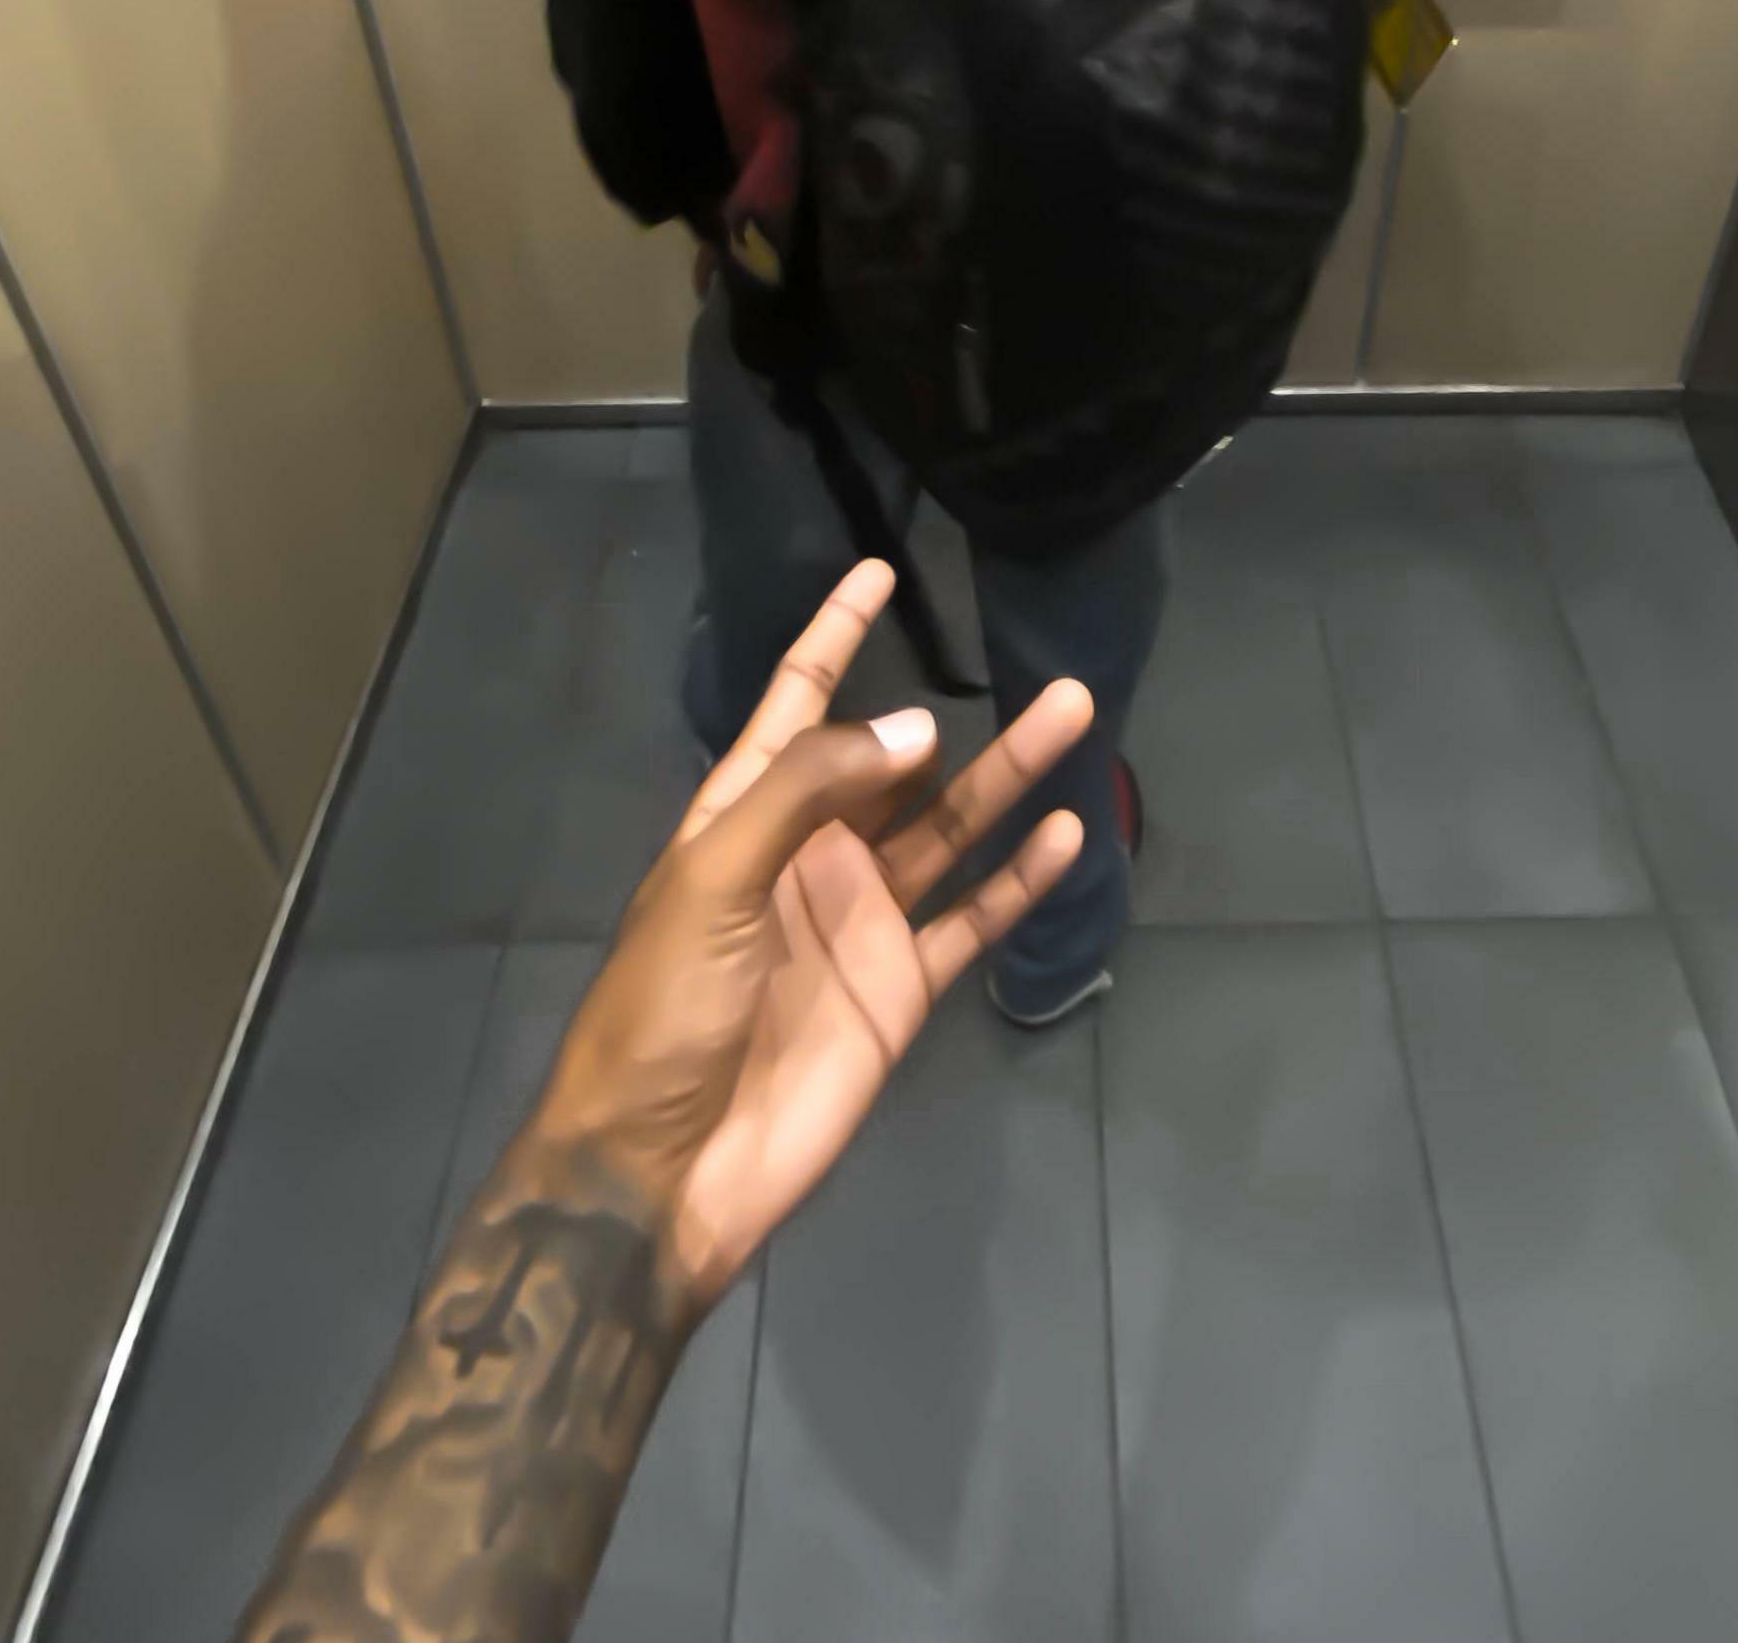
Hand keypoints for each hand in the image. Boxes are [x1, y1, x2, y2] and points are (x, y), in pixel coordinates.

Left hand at [527, 560, 1091, 1311]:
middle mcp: (809, 856)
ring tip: (1075, 721)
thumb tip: (917, 730)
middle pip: (896, 767)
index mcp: (743, 817)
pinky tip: (1065, 836)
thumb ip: (808, 794)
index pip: (796, 706)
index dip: (833, 638)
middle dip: (959, 720)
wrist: (665, 1164)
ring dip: (1011, 780)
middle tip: (1047, 672)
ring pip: (951, 830)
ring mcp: (860, 922)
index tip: (879, 572)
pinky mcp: (897, 989)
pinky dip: (1019, 881)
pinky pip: (971, 918)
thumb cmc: (662, 1009)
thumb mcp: (713, 880)